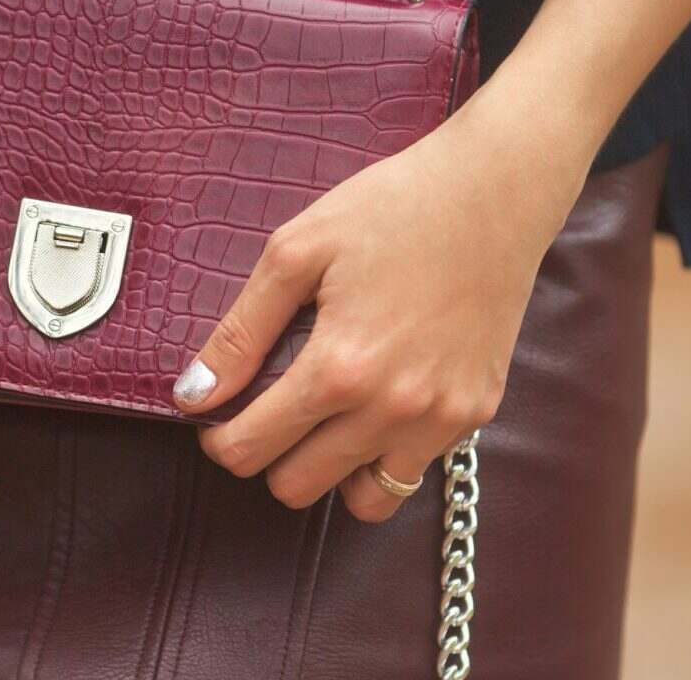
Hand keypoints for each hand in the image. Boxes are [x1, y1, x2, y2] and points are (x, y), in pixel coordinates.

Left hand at [171, 120, 582, 520]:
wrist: (495, 190)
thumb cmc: (392, 208)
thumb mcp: (295, 253)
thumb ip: (240, 332)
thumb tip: (194, 394)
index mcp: (340, 368)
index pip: (253, 450)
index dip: (220, 441)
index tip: (215, 420)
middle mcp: (394, 408)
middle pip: (299, 488)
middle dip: (267, 457)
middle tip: (264, 413)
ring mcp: (442, 417)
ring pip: (364, 500)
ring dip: (329, 470)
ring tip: (320, 419)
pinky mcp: (477, 411)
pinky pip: (415, 468)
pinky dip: (384, 453)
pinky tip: (373, 403)